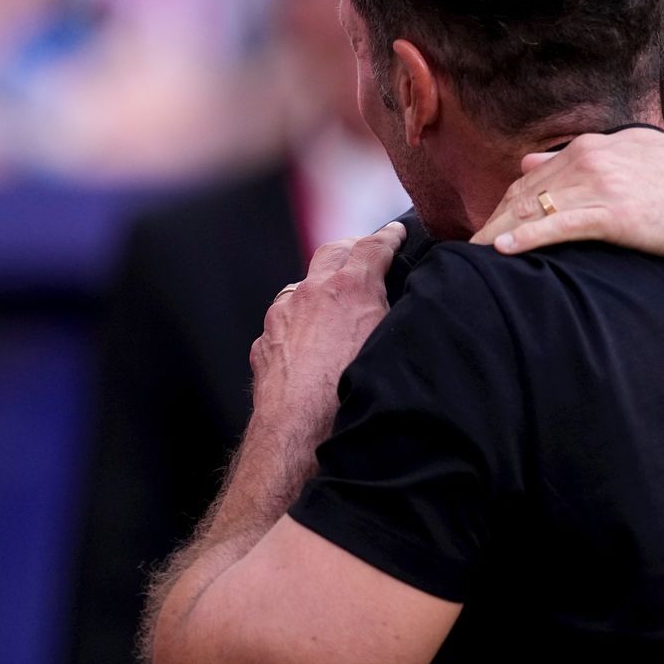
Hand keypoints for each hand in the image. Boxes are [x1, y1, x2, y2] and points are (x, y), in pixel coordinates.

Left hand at [249, 221, 404, 435]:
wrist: (299, 430)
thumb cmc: (348, 394)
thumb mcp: (387, 344)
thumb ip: (391, 313)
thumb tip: (397, 303)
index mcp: (349, 288)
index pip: (373, 247)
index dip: (389, 237)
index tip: (397, 233)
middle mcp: (312, 293)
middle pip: (333, 252)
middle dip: (352, 248)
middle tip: (365, 252)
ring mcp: (283, 315)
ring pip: (303, 285)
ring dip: (320, 286)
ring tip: (335, 303)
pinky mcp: (266, 341)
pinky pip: (284, 319)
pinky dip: (298, 320)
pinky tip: (308, 341)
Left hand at [470, 129, 663, 261]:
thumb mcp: (634, 157)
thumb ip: (584, 157)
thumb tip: (530, 162)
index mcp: (595, 145)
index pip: (532, 176)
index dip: (505, 205)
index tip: (489, 230)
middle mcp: (590, 157)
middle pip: (524, 193)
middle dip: (493, 222)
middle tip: (468, 252)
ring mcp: (601, 185)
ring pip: (535, 209)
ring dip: (500, 234)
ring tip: (473, 259)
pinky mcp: (615, 214)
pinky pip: (559, 226)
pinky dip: (528, 239)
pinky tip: (504, 253)